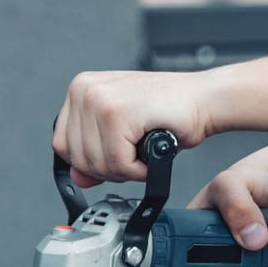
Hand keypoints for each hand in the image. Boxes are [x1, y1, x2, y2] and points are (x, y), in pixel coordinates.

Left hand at [53, 70, 213, 186]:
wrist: (205, 99)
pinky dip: (136, 170)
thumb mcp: (124, 133)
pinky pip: (117, 162)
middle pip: (76, 157)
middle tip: (135, 160)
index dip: (89, 162)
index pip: (62, 143)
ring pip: (95, 163)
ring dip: (124, 171)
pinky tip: (151, 155)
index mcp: (82, 88)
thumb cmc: (171, 111)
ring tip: (144, 155)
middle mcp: (86, 90)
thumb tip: (78, 178)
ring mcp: (100, 99)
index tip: (114, 159)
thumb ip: (96, 153)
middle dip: (108, 169)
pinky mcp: (118, 113)